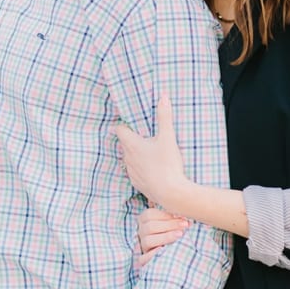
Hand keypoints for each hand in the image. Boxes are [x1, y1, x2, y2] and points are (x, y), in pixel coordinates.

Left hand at [114, 93, 189, 207]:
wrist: (170, 192)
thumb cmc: (167, 163)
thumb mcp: (168, 137)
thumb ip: (165, 116)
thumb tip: (164, 96)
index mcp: (132, 145)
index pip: (119, 130)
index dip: (123, 125)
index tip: (128, 123)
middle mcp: (128, 158)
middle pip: (124, 145)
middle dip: (131, 140)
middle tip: (143, 135)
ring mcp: (131, 172)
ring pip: (129, 159)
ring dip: (136, 155)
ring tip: (150, 152)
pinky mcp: (137, 183)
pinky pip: (135, 172)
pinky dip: (141, 168)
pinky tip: (153, 168)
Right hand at [136, 207, 189, 267]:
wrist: (170, 252)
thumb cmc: (171, 232)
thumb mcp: (171, 223)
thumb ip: (175, 219)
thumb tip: (184, 217)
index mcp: (144, 220)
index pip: (149, 214)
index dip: (166, 215)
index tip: (182, 217)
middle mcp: (140, 232)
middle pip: (149, 227)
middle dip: (169, 225)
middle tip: (185, 225)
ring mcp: (141, 246)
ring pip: (147, 241)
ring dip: (165, 237)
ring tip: (180, 234)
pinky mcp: (143, 259)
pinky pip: (143, 258)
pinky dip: (151, 255)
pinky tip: (162, 250)